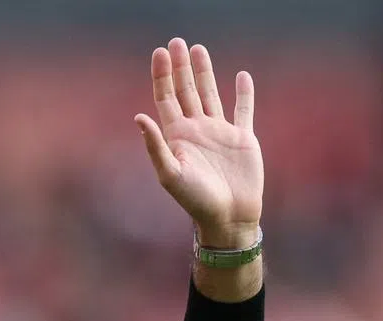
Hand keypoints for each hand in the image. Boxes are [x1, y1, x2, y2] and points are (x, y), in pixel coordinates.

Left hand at [135, 39, 262, 248]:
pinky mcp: (242, 138)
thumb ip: (155, 145)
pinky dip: (243, 93)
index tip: (159, 53)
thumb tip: (138, 116)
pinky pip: (243, 110)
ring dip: (204, 72)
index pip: (165, 99)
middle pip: (185, 91)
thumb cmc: (195, 200)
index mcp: (176, 137)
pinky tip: (241, 76)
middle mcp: (196, 131)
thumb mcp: (170, 174)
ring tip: (198, 49)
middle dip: (179, 67)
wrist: (228, 217)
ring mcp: (219, 133)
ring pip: (210, 94)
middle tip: (176, 42)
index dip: (161, 76)